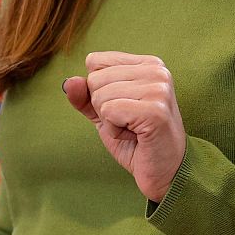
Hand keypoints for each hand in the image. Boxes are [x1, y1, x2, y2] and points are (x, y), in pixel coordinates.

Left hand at [62, 51, 186, 202]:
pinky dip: (115, 130)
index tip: (124, 108)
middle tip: (130, 123)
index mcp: (148, 63)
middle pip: (95, 79)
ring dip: (110, 121)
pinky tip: (135, 136)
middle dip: (103, 108)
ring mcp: (158, 89)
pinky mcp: (155, 110)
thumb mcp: (104, 113)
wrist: (165, 173)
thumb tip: (69, 82)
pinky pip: (109, 111)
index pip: (95, 61)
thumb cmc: (136, 141)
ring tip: (134, 130)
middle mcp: (157, 71)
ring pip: (100, 96)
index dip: (98, 90)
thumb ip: (85, 96)